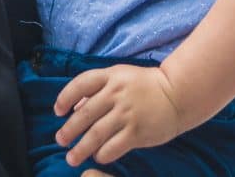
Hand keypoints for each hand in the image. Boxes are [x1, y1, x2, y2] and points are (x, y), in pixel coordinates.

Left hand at [53, 64, 187, 166]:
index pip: (81, 84)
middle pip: (85, 114)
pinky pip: (114, 146)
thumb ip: (98, 89)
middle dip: (69, 130)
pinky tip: (98, 156)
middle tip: (60, 140)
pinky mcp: (138, 131)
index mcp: (111, 76)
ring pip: (96, 134)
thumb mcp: (120, 77)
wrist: (177, 94)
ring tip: (72, 158)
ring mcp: (127, 113)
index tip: (57, 111)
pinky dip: (102, 154)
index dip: (65, 97)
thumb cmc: (145, 86)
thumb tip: (74, 106)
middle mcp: (117, 94)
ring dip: (81, 148)